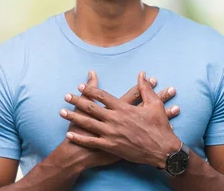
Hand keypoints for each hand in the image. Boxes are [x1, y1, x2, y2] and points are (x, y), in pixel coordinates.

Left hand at [60, 72, 180, 167]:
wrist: (161, 149)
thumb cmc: (159, 126)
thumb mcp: (155, 104)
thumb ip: (146, 89)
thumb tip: (142, 74)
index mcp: (124, 109)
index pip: (103, 96)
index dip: (90, 90)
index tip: (80, 86)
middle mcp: (115, 120)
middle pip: (91, 108)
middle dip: (77, 101)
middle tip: (66, 96)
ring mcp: (111, 134)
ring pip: (88, 124)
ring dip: (73, 117)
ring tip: (62, 112)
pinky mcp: (110, 146)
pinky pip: (91, 141)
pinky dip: (79, 138)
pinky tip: (69, 134)